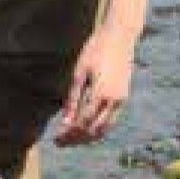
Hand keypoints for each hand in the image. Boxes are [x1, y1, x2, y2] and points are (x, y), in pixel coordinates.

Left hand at [54, 26, 136, 145]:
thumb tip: (64, 123)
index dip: (68, 134)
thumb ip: (73, 99)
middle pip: (93, 130)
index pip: (82, 123)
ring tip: (70, 139)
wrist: (120, 36)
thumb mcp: (79, 73)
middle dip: (76, 139)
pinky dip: (97, 129)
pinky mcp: (124, 98)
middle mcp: (114, 100)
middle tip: (59, 143)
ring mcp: (121, 100)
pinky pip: (110, 121)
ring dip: (87, 137)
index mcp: (101, 93)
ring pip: (104, 129)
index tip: (55, 139)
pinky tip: (84, 129)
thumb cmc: (96, 50)